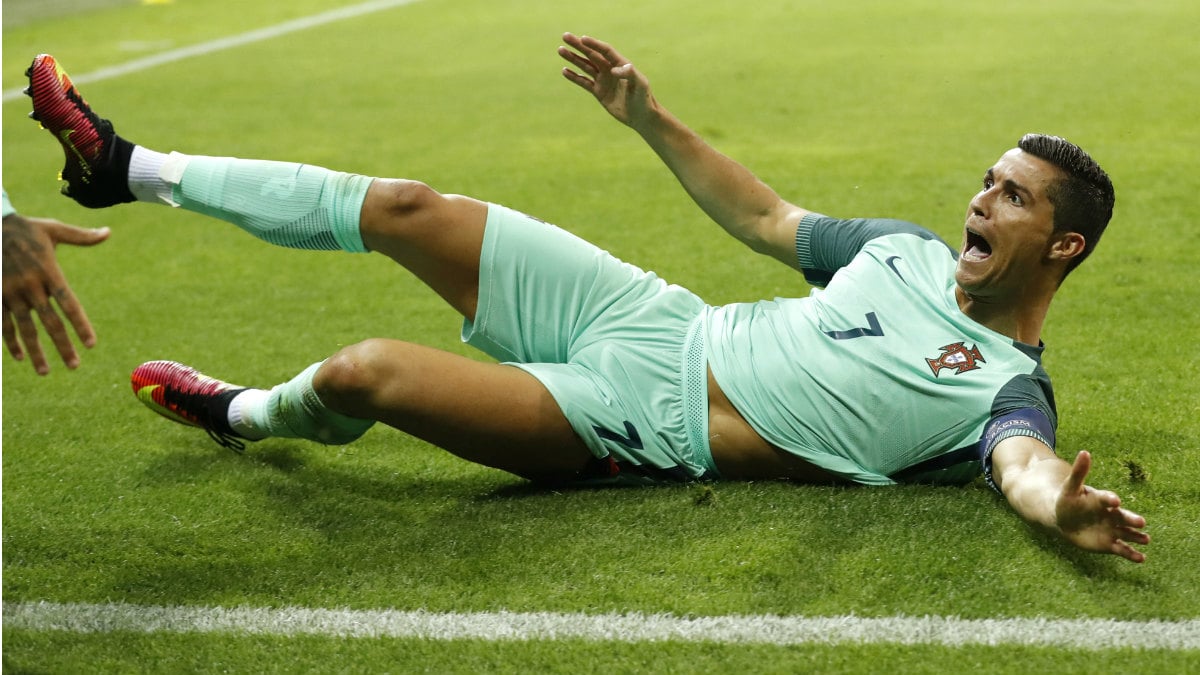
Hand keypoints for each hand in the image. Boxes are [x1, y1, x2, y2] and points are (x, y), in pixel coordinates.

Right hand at [2, 212, 109, 373]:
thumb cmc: (25, 228)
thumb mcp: (53, 229)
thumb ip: (81, 237)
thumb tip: (108, 232)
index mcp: (48, 271)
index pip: (69, 304)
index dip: (80, 325)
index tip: (91, 344)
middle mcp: (30, 285)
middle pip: (50, 322)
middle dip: (62, 346)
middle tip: (74, 366)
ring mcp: (9, 292)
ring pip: (25, 328)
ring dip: (35, 351)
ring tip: (45, 372)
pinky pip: (3, 323)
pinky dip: (10, 341)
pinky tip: (19, 357)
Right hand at [558, 33, 656, 129]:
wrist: (641, 116)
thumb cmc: (643, 99)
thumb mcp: (640, 85)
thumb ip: (630, 74)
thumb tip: (615, 69)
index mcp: (621, 64)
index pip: (605, 50)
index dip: (594, 44)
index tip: (582, 39)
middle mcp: (610, 69)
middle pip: (592, 54)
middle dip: (578, 46)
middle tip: (565, 36)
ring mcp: (603, 80)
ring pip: (585, 66)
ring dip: (573, 58)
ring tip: (560, 50)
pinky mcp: (599, 92)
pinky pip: (584, 82)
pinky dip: (574, 77)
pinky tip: (564, 71)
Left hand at [1055, 451, 1149, 562]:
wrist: (1064, 520)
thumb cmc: (1069, 501)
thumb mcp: (1070, 488)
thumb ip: (1079, 472)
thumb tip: (1084, 452)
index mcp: (1102, 500)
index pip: (1107, 499)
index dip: (1110, 499)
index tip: (1115, 500)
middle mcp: (1111, 515)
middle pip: (1123, 517)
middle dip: (1131, 519)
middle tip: (1140, 522)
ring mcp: (1112, 530)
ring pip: (1127, 534)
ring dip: (1136, 537)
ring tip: (1146, 540)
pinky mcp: (1109, 544)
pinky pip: (1122, 550)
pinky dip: (1131, 554)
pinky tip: (1141, 559)